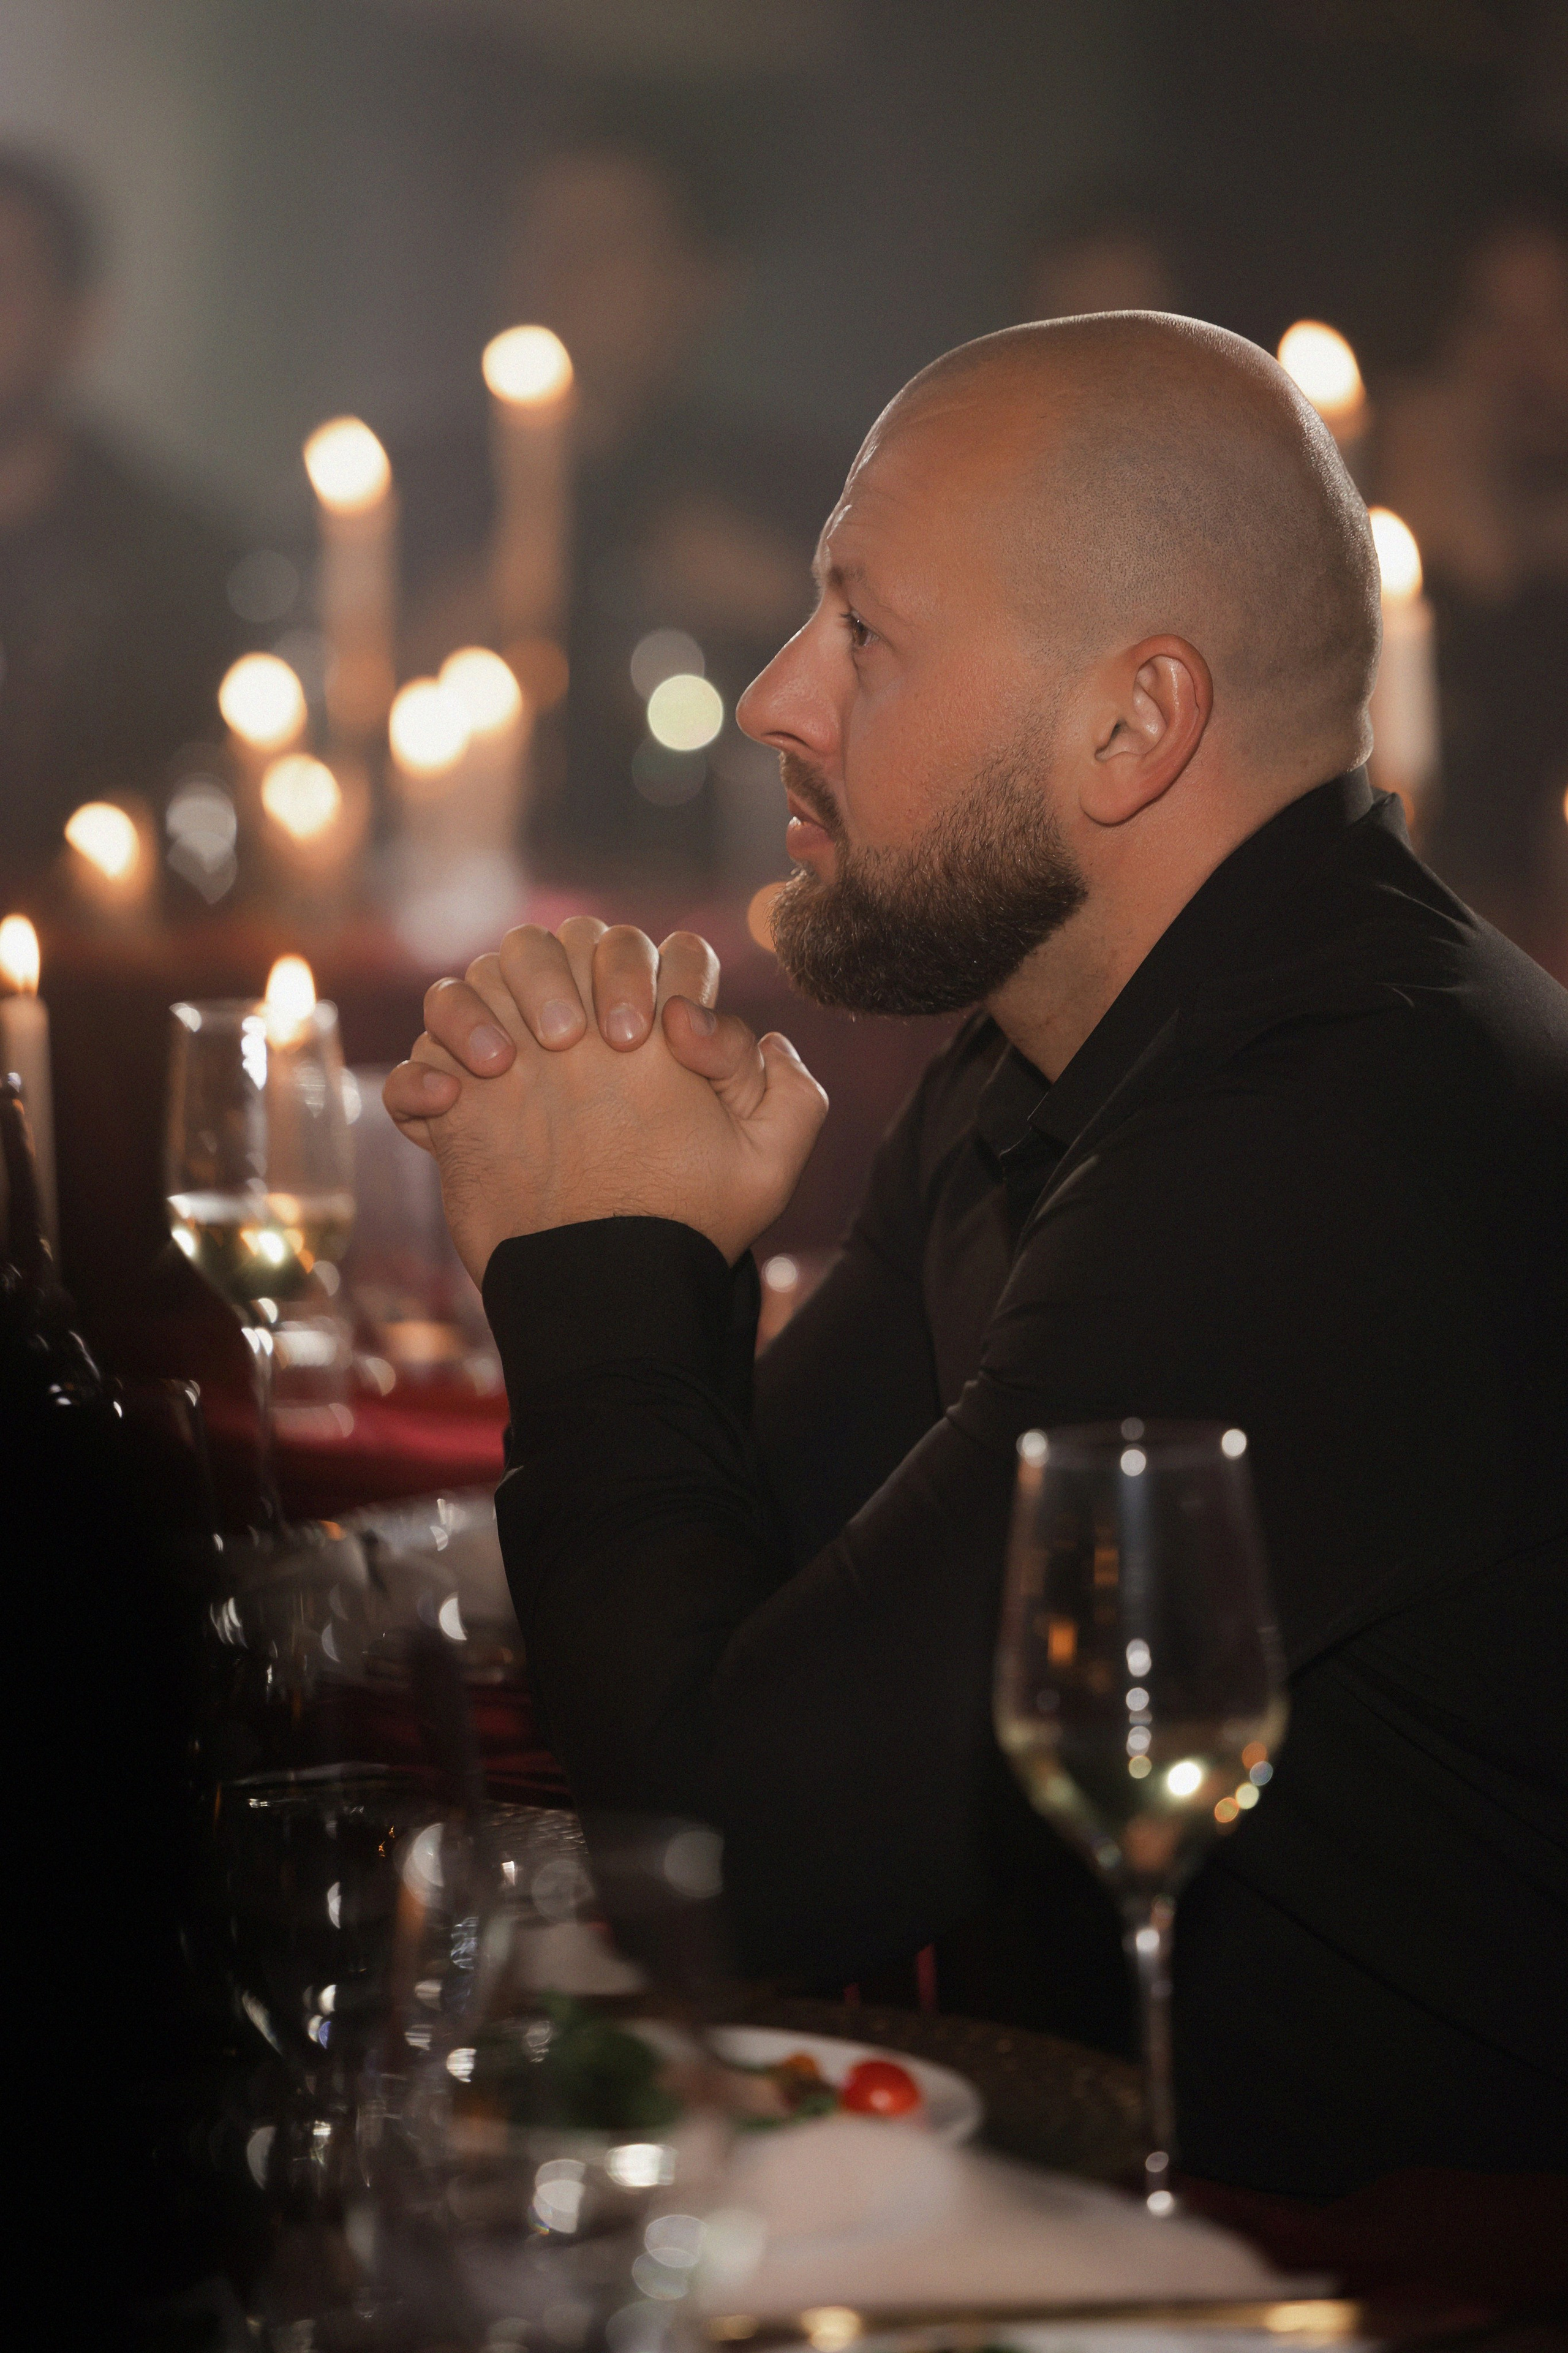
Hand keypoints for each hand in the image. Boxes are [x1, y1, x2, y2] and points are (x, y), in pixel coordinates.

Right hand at [384, 923, 827, 1278]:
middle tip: (578, 1041)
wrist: (607, 1289)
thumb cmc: (688, 1226)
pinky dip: (421, 1073)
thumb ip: (790, 1096)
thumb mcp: (764, 1170)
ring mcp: (514, 1065)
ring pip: (475, 979)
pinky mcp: (458, 1110)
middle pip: (559, 940)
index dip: (661, 972)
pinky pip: (417, 1062)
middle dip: (564, 973)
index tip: (660, 1038)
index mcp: (652, 1033)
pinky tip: (451, 1108)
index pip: (657, 951)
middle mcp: (581, 1035)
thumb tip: (738, 1031)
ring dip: (480, 1004)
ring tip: (505, 1068)